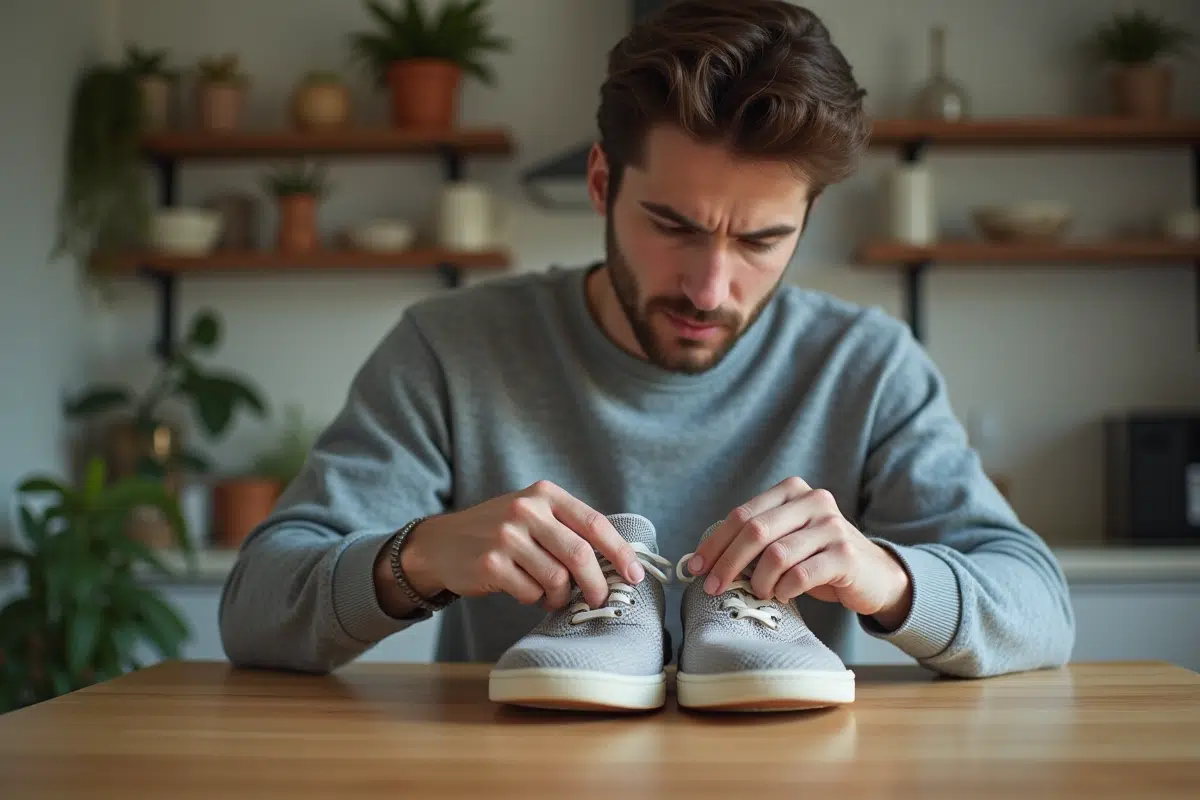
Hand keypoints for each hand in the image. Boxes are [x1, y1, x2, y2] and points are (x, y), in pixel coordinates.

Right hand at [386, 481, 643, 612]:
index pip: (594, 523)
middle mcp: (526, 509)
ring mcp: (507, 536)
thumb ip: (567, 529)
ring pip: (557, 579)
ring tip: (550, 595)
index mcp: (544, 494)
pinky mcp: (491, 563)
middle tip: (598, 599)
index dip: (619, 551)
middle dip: (596, 584)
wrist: (441, 543)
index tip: (635, 574)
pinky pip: (530, 592)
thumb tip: (615, 564)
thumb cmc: (498, 532)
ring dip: (559, 596)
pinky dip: (533, 599)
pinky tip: (523, 591)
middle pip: (580, 554)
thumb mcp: (532, 514)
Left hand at [687, 477, 912, 629]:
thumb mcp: (787, 540)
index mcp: (792, 490)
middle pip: (754, 531)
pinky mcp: (845, 555)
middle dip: (727, 563)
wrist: (874, 576)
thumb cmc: (819, 559)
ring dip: (759, 581)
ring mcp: (832, 526)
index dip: (714, 543)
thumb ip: (755, 540)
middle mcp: (814, 500)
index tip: (695, 568)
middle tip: (714, 588)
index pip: (742, 515)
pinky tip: (783, 595)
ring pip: (776, 554)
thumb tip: (703, 562)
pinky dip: (783, 589)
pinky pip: (800, 575)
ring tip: (760, 592)